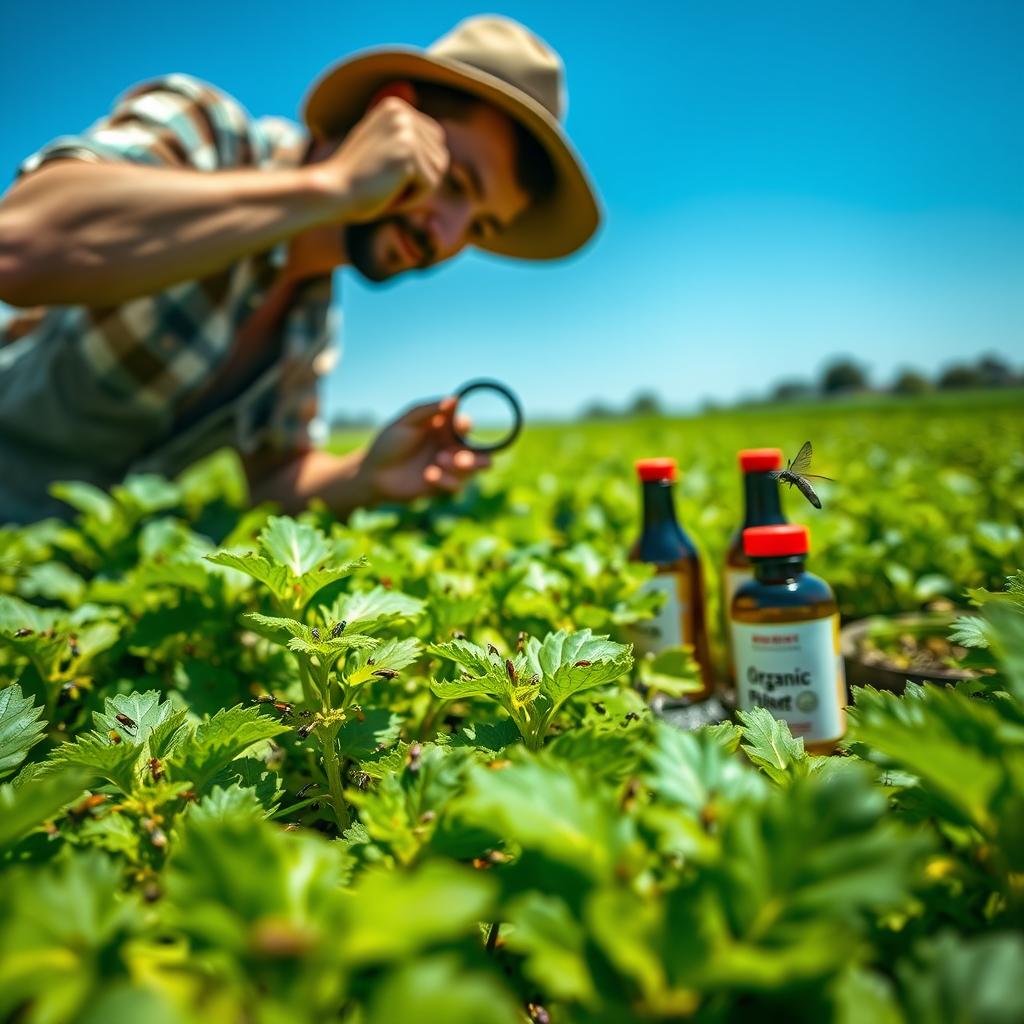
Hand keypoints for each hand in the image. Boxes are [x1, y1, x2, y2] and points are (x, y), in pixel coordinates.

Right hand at [317, 96, 449, 223]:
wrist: (331, 192)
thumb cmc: (354, 180)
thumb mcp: (381, 150)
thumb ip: (405, 142)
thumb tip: (441, 152)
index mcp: (395, 107)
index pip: (435, 141)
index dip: (419, 167)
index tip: (388, 173)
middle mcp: (402, 112)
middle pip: (440, 156)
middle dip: (420, 178)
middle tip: (387, 183)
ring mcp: (405, 131)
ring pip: (437, 172)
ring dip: (416, 189)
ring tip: (386, 187)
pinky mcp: (408, 154)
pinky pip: (429, 186)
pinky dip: (412, 198)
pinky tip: (388, 195)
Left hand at [352, 397, 490, 503]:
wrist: (374, 475)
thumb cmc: (388, 444)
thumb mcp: (405, 422)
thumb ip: (429, 410)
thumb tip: (455, 399)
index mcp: (442, 429)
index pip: (465, 424)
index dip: (465, 425)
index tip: (458, 426)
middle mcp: (449, 447)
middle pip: (479, 450)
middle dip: (476, 455)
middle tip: (460, 458)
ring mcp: (448, 468)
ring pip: (474, 469)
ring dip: (463, 466)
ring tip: (441, 461)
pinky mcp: (443, 486)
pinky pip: (458, 485)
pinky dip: (446, 480)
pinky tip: (428, 475)